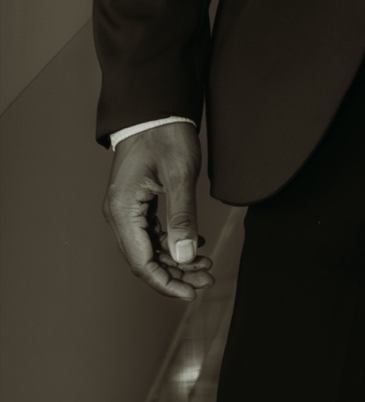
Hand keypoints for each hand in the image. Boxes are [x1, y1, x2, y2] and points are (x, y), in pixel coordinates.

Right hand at [104, 123, 214, 303]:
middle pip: (145, 259)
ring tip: (206, 264)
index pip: (141, 262)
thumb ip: (183, 217)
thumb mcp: (180, 176)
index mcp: (123, 210)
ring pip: (150, 248)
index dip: (166, 282)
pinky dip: (174, 242)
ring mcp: (127, 208)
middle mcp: (119, 213)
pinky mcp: (137, 202)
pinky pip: (152, 233)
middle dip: (176, 273)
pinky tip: (196, 244)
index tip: (192, 292)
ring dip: (177, 259)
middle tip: (208, 277)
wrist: (155, 109)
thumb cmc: (165, 136)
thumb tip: (185, 255)